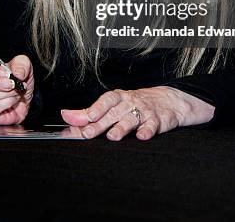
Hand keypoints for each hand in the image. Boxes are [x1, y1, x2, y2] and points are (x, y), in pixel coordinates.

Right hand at [0, 54, 33, 124]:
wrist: (26, 99)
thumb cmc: (19, 81)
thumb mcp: (24, 66)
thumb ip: (21, 64)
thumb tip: (17, 73)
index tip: (5, 72)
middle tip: (10, 83)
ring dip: (5, 93)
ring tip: (16, 90)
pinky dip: (6, 103)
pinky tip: (13, 99)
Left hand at [61, 86, 214, 140]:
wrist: (167, 101)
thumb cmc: (134, 104)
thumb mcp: (113, 105)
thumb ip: (89, 114)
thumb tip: (67, 119)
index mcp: (118, 97)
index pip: (105, 101)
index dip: (95, 108)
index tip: (86, 117)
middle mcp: (129, 102)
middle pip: (113, 113)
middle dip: (100, 123)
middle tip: (88, 134)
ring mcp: (143, 111)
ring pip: (131, 119)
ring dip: (121, 127)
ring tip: (113, 136)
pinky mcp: (157, 120)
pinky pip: (151, 125)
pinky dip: (147, 131)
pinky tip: (142, 136)